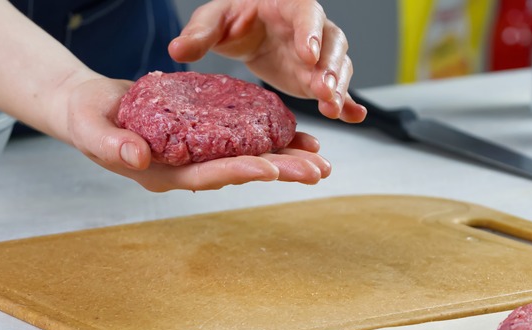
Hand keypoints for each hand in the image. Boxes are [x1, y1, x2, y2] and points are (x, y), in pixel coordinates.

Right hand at [60, 77, 330, 191]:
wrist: (89, 108)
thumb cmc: (86, 119)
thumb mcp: (90, 130)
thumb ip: (111, 145)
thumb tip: (137, 158)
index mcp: (163, 173)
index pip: (206, 175)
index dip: (238, 171)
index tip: (270, 169)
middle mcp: (187, 169)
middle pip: (239, 171)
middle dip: (279, 171)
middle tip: (318, 171)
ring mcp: (198, 155)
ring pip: (247, 158)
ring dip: (285, 160)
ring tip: (320, 160)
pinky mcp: (205, 137)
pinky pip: (242, 139)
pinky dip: (269, 139)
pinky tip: (297, 138)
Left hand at [168, 0, 366, 122]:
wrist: (246, 32)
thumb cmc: (233, 19)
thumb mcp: (213, 20)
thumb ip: (199, 33)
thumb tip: (177, 50)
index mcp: (288, 5)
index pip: (307, 13)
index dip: (310, 32)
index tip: (306, 53)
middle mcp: (312, 29)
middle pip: (332, 43)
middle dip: (330, 67)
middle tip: (323, 89)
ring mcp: (319, 55)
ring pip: (339, 67)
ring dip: (339, 88)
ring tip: (332, 109)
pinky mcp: (318, 78)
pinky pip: (339, 89)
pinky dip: (349, 103)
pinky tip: (354, 116)